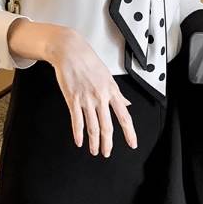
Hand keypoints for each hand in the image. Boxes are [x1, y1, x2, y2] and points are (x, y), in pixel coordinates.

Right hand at [45, 27, 137, 157]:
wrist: (70, 51)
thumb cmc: (88, 60)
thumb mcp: (107, 75)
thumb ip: (117, 93)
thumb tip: (126, 104)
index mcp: (111, 90)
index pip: (124, 116)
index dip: (129, 132)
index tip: (132, 143)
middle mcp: (101, 96)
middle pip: (107, 126)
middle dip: (108, 143)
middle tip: (107, 152)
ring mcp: (86, 98)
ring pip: (92, 126)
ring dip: (94, 142)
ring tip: (94, 150)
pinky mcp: (73, 98)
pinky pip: (76, 120)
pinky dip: (78, 133)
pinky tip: (79, 140)